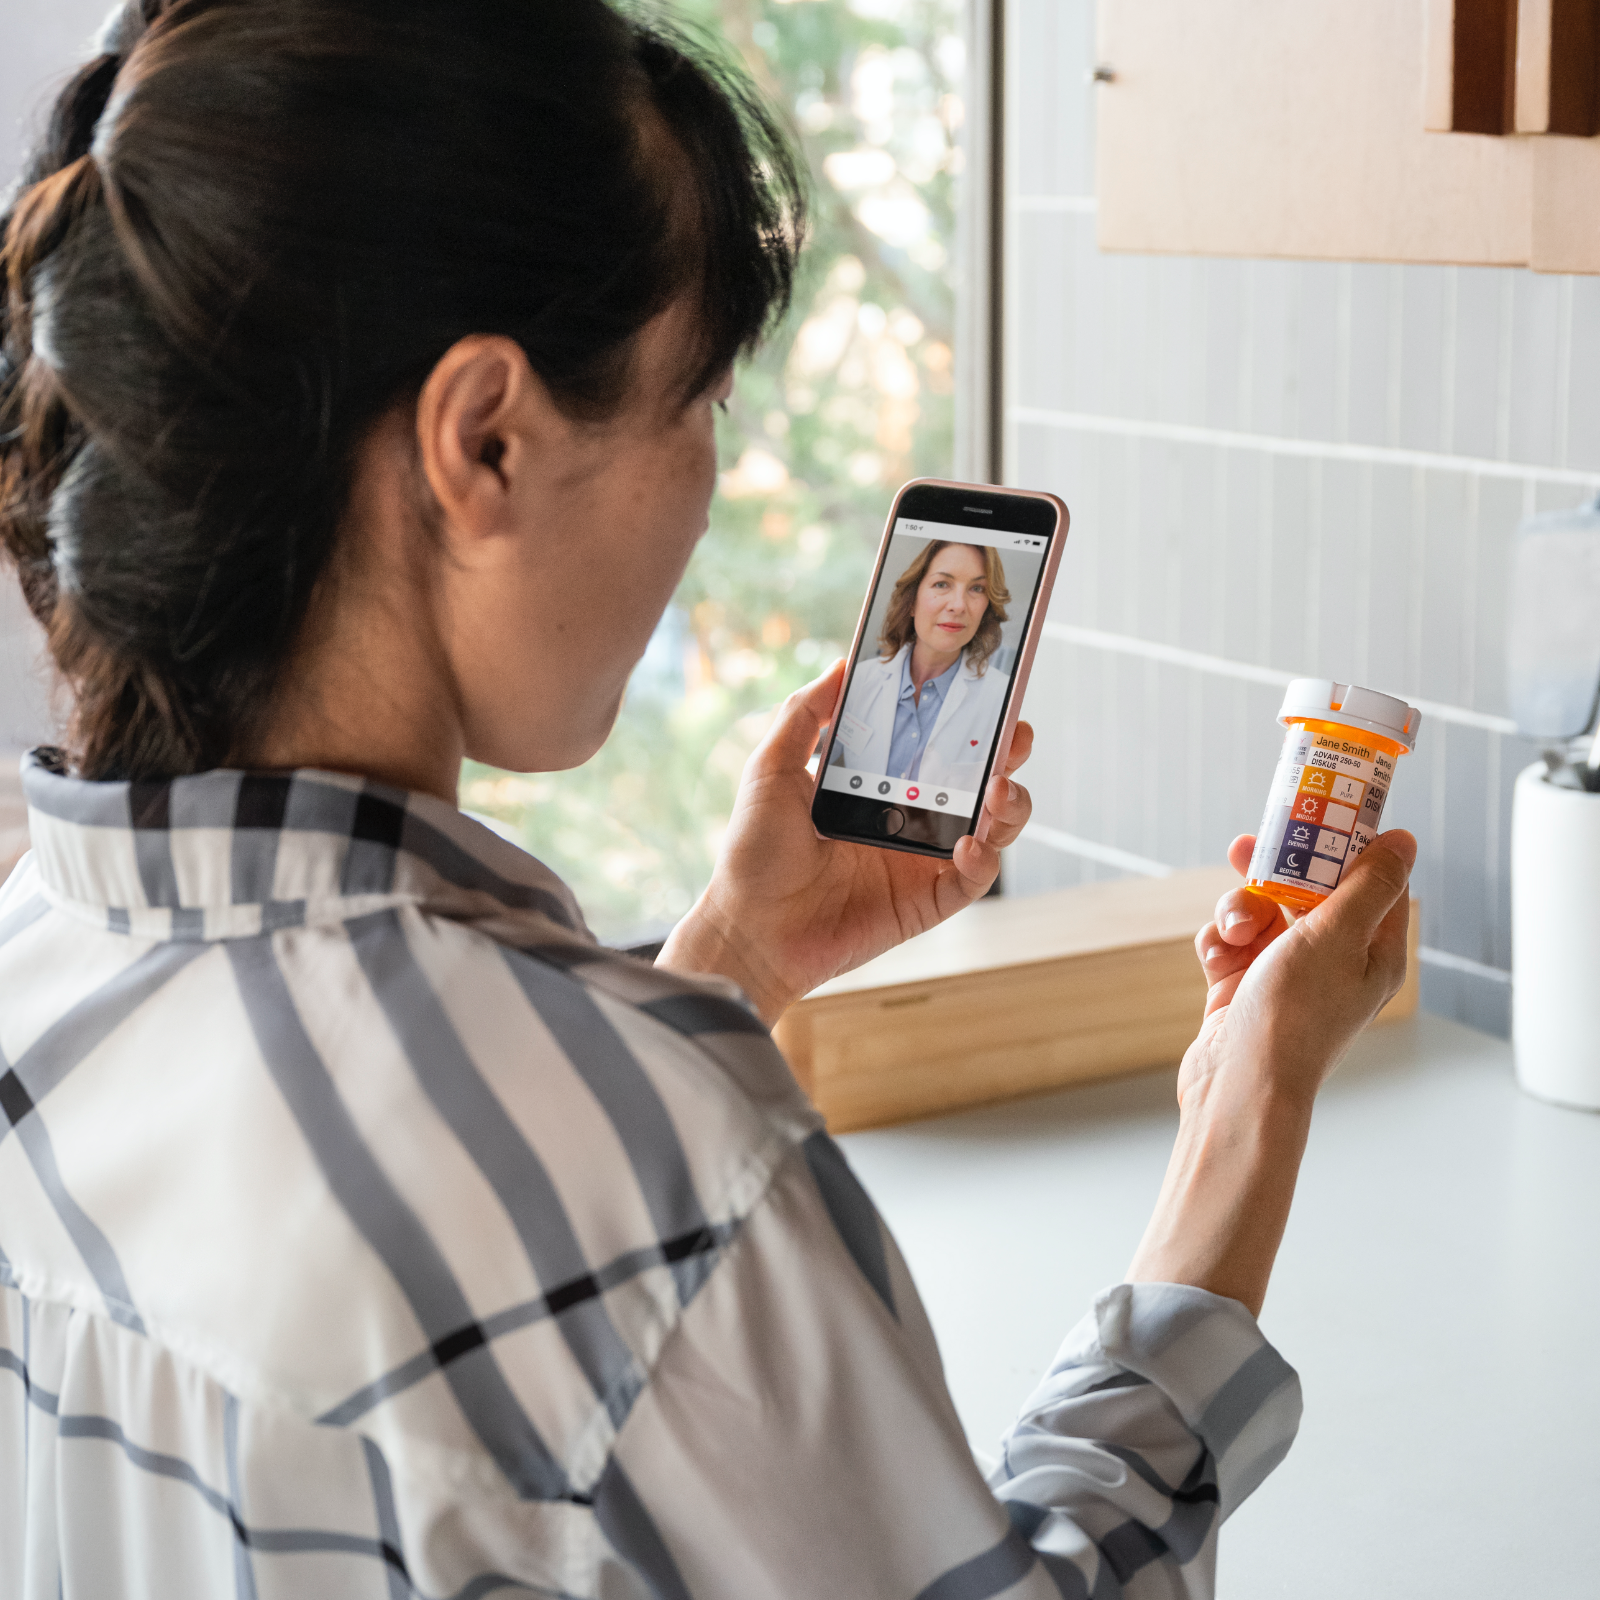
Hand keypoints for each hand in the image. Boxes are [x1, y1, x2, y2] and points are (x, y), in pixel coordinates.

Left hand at [656, 660, 1033, 1024]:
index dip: (964, 720)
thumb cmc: (753, 854)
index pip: (933, 744)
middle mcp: (907, 818)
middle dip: (1005, 755)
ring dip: (1008, 806)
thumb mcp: (770, 770)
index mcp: (877, 784)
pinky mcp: (925, 902)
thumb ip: (803, 716)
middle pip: (976, 781)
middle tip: (1013, 735)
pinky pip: (972, 879)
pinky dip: (983, 860)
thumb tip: (840, 666)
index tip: (983, 691)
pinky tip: (968, 844)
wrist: (750, 929)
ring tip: (998, 790)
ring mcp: (920, 861)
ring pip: (990, 829)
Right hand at [1186, 830, 1415, 1113]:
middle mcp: (1332, 960)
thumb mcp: (1338, 936)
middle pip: (1306, 891)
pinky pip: (1229, 940)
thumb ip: (1368, 884)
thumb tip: (1403, 840)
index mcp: (1371, 951)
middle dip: (1273, 872)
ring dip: (1239, 911)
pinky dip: (1219, 942)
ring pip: (1260, 910)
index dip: (1343, 846)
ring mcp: (1285, 973)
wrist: (1238, 1083)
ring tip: (1234, 930)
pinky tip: (1217, 958)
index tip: (1316, 815)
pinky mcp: (1243, 985)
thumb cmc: (1295, 1016)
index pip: (1368, 881)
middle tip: (1248, 847)